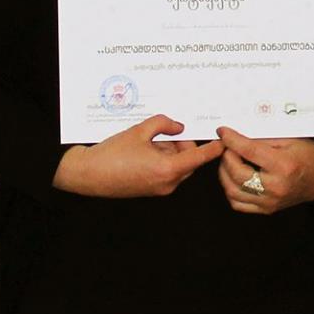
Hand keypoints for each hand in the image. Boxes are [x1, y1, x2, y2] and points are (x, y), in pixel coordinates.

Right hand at [53, 114, 224, 197]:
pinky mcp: (151, 190)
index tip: (225, 141)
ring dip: (171, 151)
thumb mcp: (139, 131)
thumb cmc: (112, 154)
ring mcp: (159, 188)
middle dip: (183, 145)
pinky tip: (144, 149)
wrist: (88, 175)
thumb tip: (178, 126)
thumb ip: (163, 124)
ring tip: (149, 140)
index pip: (200, 158)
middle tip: (167, 131)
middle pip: (189, 161)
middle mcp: (167, 183)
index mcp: (167, 169)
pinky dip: (162, 159)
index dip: (213, 148)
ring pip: (178, 166)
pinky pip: (166, 171)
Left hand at [216, 130, 313, 214]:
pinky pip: (238, 204)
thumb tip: (240, 134)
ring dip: (225, 174)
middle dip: (226, 156)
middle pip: (236, 173)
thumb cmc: (312, 156)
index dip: (232, 140)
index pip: (248, 151)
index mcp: (283, 166)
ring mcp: (270, 201)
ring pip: (233, 191)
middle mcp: (276, 187)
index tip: (223, 132)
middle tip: (227, 146)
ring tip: (229, 161)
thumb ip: (264, 138)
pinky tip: (234, 178)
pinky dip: (231, 190)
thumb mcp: (291, 140)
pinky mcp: (267, 209)